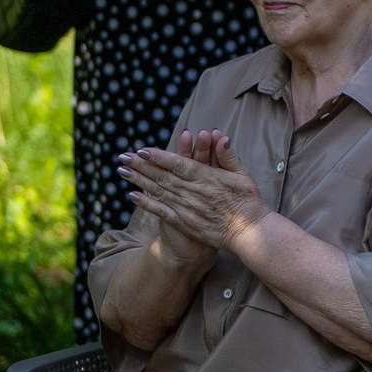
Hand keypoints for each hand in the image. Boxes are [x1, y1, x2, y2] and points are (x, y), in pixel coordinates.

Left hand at [119, 129, 270, 254]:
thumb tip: (221, 137)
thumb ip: (229, 156)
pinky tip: (132, 196)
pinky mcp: (185, 223)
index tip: (142, 150)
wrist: (249, 233)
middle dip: (140, 165)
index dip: (158, 157)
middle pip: (162, 176)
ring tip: (122, 170)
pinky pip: (161, 211)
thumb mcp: (243, 175)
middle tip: (123, 156)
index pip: (177, 164)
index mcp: (206, 178)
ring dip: (138, 180)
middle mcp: (193, 192)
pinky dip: (146, 203)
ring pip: (158, 191)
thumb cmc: (248, 203)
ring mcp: (187, 208)